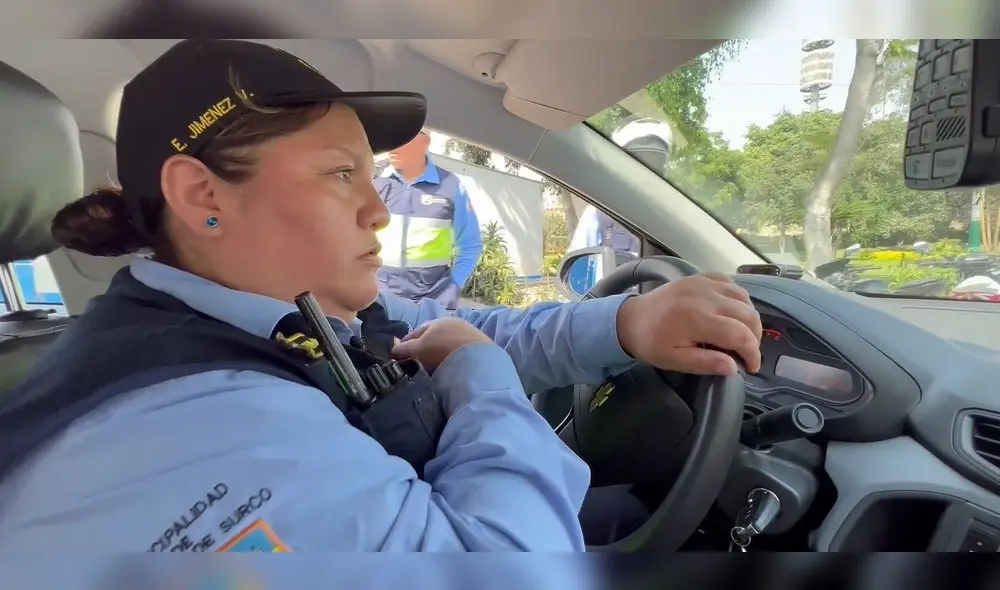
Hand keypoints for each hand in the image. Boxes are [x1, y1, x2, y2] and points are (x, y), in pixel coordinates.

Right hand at [391, 317, 492, 370]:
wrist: (476, 361)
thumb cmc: (441, 351)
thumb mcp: (417, 349)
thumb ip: (403, 349)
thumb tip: (393, 349)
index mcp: (438, 321)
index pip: (417, 331)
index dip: (407, 344)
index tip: (400, 356)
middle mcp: (455, 324)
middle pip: (434, 337)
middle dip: (425, 348)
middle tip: (416, 363)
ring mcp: (470, 335)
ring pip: (448, 345)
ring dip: (440, 354)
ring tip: (433, 369)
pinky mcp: (481, 348)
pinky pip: (461, 354)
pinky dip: (453, 360)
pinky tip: (450, 369)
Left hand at [615, 273, 762, 375]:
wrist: (630, 318)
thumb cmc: (651, 342)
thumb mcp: (675, 360)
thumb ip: (705, 363)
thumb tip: (733, 367)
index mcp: (699, 320)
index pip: (741, 336)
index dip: (753, 353)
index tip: (751, 367)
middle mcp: (706, 297)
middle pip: (748, 315)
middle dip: (754, 337)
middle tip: (747, 353)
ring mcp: (704, 284)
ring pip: (744, 298)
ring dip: (749, 317)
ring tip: (742, 334)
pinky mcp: (700, 277)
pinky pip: (731, 283)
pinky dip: (738, 298)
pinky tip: (732, 312)